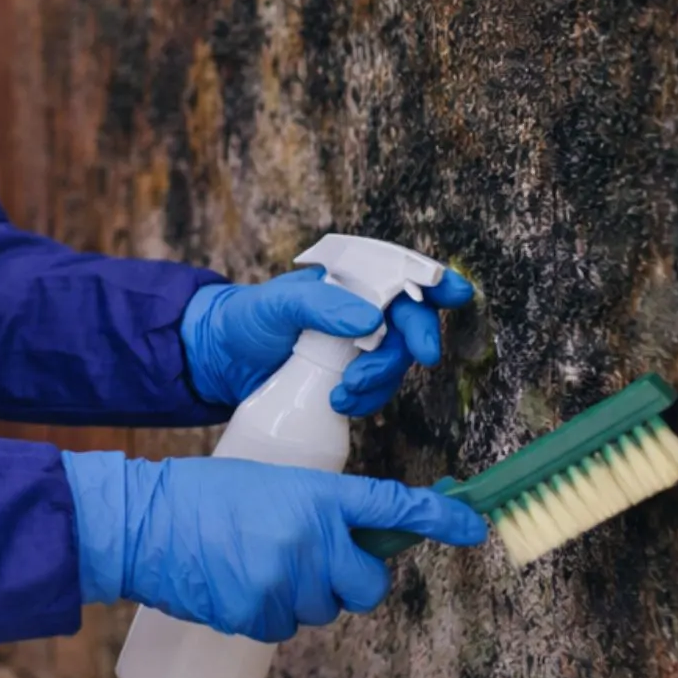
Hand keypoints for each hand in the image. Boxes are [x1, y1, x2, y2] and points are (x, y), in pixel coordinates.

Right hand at [63, 451, 487, 641]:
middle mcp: (311, 540)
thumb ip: (314, 511)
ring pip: (324, 610)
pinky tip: (237, 584)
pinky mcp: (258, 615)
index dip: (440, 519)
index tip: (473, 527)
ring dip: (304, 596)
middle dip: (350, 580)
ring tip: (256, 565)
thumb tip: (350, 544)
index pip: (393, 508)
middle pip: (368, 585)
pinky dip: (269, 613)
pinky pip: (285, 627)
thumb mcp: (267, 484)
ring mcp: (286, 582)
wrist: (139, 524)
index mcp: (316, 495)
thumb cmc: (198, 494)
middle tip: (313, 561)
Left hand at [180, 267, 476, 415]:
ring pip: (396, 362)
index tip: (456, 294)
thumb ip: (320, 305)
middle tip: (412, 359)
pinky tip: (338, 403)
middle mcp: (362, 311)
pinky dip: (365, 399)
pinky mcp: (349, 379)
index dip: (435, 282)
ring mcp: (358, 347)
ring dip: (379, 379)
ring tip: (343, 390)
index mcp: (350, 281)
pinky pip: (376, 391)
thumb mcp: (276, 305)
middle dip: (412, 343)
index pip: (402, 274)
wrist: (221, 363)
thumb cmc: (246, 319)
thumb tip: (371, 319)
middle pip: (410, 323)